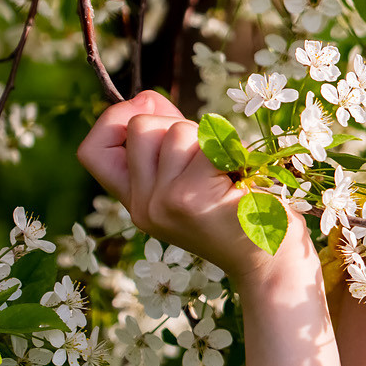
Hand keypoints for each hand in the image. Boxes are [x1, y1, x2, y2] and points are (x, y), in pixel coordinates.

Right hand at [77, 91, 304, 282]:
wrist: (274, 266)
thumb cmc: (245, 215)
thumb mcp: (194, 180)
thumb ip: (167, 143)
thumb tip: (144, 99)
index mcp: (137, 202)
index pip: (91, 151)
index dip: (114, 120)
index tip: (151, 113)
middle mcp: (142, 206)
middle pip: (140, 126)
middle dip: (179, 125)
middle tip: (211, 162)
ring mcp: (161, 202)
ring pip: (176, 130)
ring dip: (210, 142)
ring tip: (229, 178)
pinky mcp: (188, 198)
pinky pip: (208, 144)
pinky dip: (231, 153)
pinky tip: (241, 183)